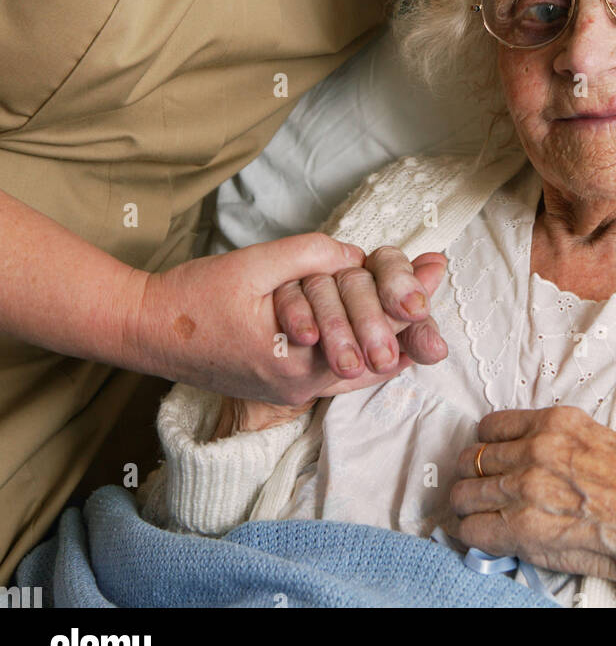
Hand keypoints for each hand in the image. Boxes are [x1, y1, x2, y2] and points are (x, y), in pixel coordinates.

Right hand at [126, 234, 444, 409]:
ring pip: (360, 369)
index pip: (374, 334)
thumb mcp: (256, 265)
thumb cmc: (195, 298)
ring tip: (421, 301)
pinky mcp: (283, 386)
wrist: (148, 331)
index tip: (436, 266)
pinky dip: (361, 346)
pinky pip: (336, 371)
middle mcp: (301, 385)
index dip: (408, 297)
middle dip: (410, 318)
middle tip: (437, 276)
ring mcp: (292, 390)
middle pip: (377, 357)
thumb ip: (309, 256)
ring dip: (389, 334)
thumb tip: (354, 256)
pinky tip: (380, 325)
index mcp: (298, 359)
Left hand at [450, 407, 615, 607]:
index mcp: (560, 424)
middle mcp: (536, 450)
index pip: (495, 425)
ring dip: (468, 507)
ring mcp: (526, 488)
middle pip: (474, 459)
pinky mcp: (522, 529)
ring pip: (466, 493)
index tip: (488, 455)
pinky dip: (474, 537)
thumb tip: (568, 458)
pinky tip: (484, 540)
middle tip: (477, 490)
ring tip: (475, 517)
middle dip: (473, 476)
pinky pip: (473, 531)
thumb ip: (579, 446)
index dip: (488, 444)